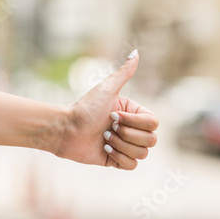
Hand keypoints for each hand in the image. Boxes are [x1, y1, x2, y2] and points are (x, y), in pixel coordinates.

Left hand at [56, 50, 158, 169]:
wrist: (66, 130)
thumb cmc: (85, 108)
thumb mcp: (106, 89)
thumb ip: (124, 73)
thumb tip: (136, 52)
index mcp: (134, 113)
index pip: (153, 123)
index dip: (134, 122)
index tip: (113, 115)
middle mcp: (132, 129)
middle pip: (151, 140)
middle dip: (127, 135)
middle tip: (107, 127)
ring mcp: (126, 145)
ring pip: (142, 154)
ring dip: (121, 145)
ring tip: (103, 138)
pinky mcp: (117, 161)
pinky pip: (132, 166)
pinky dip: (119, 158)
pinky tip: (105, 149)